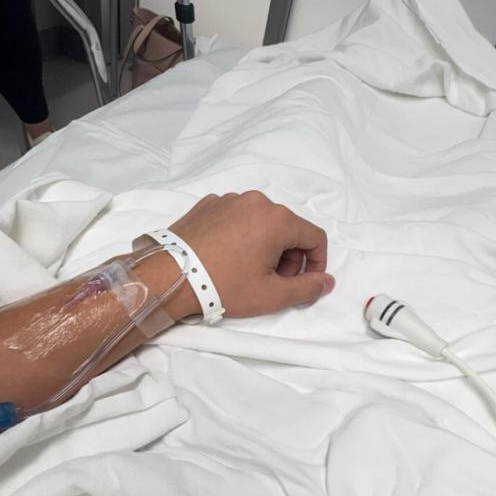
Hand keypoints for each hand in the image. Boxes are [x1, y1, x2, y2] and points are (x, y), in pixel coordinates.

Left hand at [165, 191, 334, 319]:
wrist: (169, 276)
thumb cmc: (222, 285)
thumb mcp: (271, 295)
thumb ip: (306, 288)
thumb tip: (326, 282)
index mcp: (277, 219)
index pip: (314, 237)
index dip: (316, 262)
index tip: (305, 281)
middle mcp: (256, 201)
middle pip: (288, 228)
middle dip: (288, 256)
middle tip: (273, 281)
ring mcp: (229, 200)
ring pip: (261, 222)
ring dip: (265, 245)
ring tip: (247, 270)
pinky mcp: (208, 204)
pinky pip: (236, 217)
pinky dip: (240, 235)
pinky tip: (226, 257)